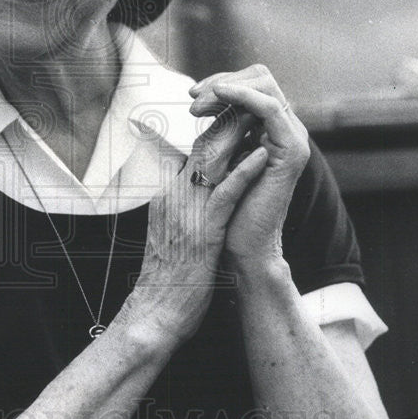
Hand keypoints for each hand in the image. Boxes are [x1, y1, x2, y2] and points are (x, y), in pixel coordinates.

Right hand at [121, 113, 267, 348]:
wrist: (156, 312)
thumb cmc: (167, 278)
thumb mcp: (168, 232)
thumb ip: (177, 207)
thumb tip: (188, 189)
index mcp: (166, 197)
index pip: (189, 153)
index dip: (213, 131)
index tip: (233, 116)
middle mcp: (173, 198)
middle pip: (200, 149)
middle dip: (227, 124)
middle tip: (250, 106)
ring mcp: (186, 212)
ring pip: (212, 163)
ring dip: (237, 137)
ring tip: (259, 117)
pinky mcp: (203, 230)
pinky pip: (226, 194)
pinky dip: (243, 172)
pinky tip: (261, 156)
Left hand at [189, 64, 309, 265]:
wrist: (243, 245)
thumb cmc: (226, 209)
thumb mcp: (217, 159)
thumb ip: (219, 131)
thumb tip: (199, 102)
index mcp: (269, 129)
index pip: (250, 85)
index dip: (220, 84)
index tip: (190, 95)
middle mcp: (284, 129)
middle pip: (261, 78)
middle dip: (222, 81)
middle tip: (192, 97)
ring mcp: (293, 138)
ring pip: (266, 85)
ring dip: (227, 86)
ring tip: (199, 100)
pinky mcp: (292, 151)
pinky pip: (270, 108)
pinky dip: (244, 95)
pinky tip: (220, 94)